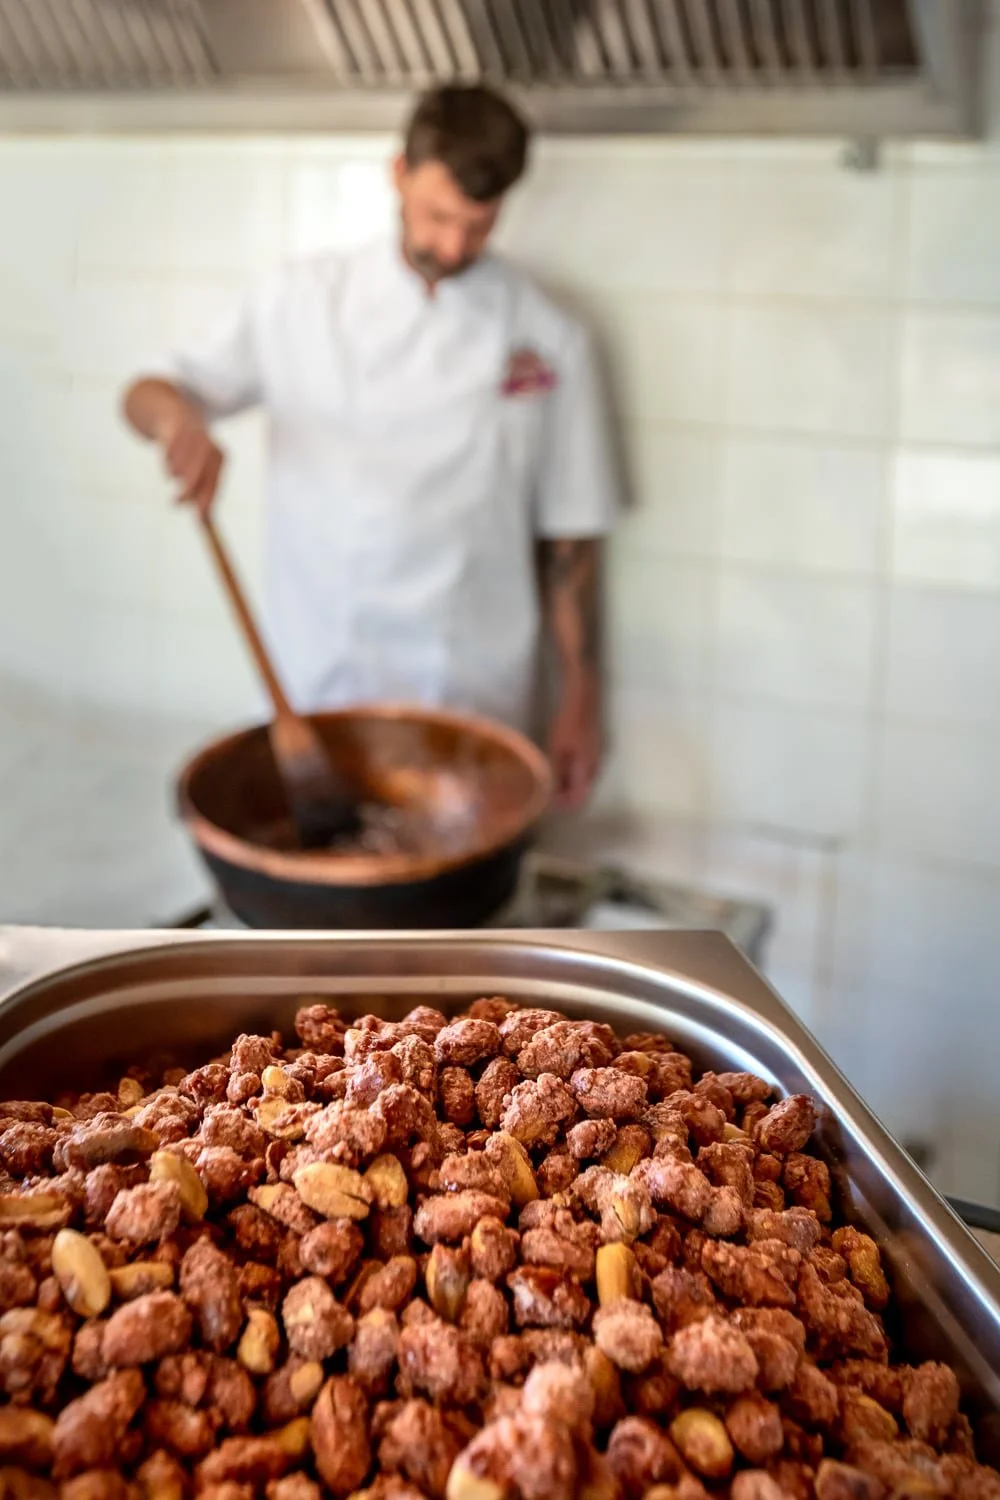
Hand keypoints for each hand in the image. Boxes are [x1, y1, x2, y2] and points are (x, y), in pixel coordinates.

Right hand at [158, 405, 224, 517]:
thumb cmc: (190, 451)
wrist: (174, 416)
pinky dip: (165, 462)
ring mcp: (191, 438)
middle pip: (197, 476)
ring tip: (173, 468)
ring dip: (172, 474)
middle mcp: (208, 446)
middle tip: (175, 504)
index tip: (198, 517)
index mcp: (218, 457)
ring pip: (178, 468)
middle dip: (187, 493)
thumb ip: (203, 495)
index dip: (207, 500)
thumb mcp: (200, 471)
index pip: (214, 483)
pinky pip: (167, 457)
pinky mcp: (175, 431)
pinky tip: (168, 455)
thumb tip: (205, 522)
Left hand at [547, 676, 601, 810]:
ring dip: (570, 786)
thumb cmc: (568, 723)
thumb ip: (555, 772)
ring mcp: (598, 757)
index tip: (547, 805)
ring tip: (550, 783)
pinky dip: (573, 775)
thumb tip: (550, 792)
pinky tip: (561, 768)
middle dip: (566, 797)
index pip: (578, 798)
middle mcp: (596, 766)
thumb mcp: (557, 748)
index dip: (564, 805)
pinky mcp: (595, 748)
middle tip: (546, 795)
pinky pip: (585, 770)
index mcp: (587, 768)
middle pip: (583, 791)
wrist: (585, 699)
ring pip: (585, 781)